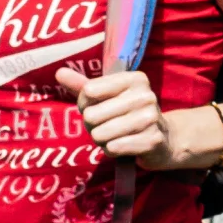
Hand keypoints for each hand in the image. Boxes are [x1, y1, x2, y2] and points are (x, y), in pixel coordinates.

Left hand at [55, 65, 176, 169]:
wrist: (163, 139)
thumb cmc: (126, 114)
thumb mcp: (107, 96)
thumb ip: (82, 85)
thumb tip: (59, 72)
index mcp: (135, 79)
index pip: (89, 90)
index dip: (86, 104)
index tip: (100, 106)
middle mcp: (146, 95)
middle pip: (91, 115)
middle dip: (93, 126)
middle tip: (108, 125)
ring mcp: (151, 118)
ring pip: (100, 134)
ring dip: (102, 140)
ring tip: (116, 136)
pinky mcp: (152, 140)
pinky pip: (113, 148)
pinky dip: (112, 150)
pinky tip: (124, 145)